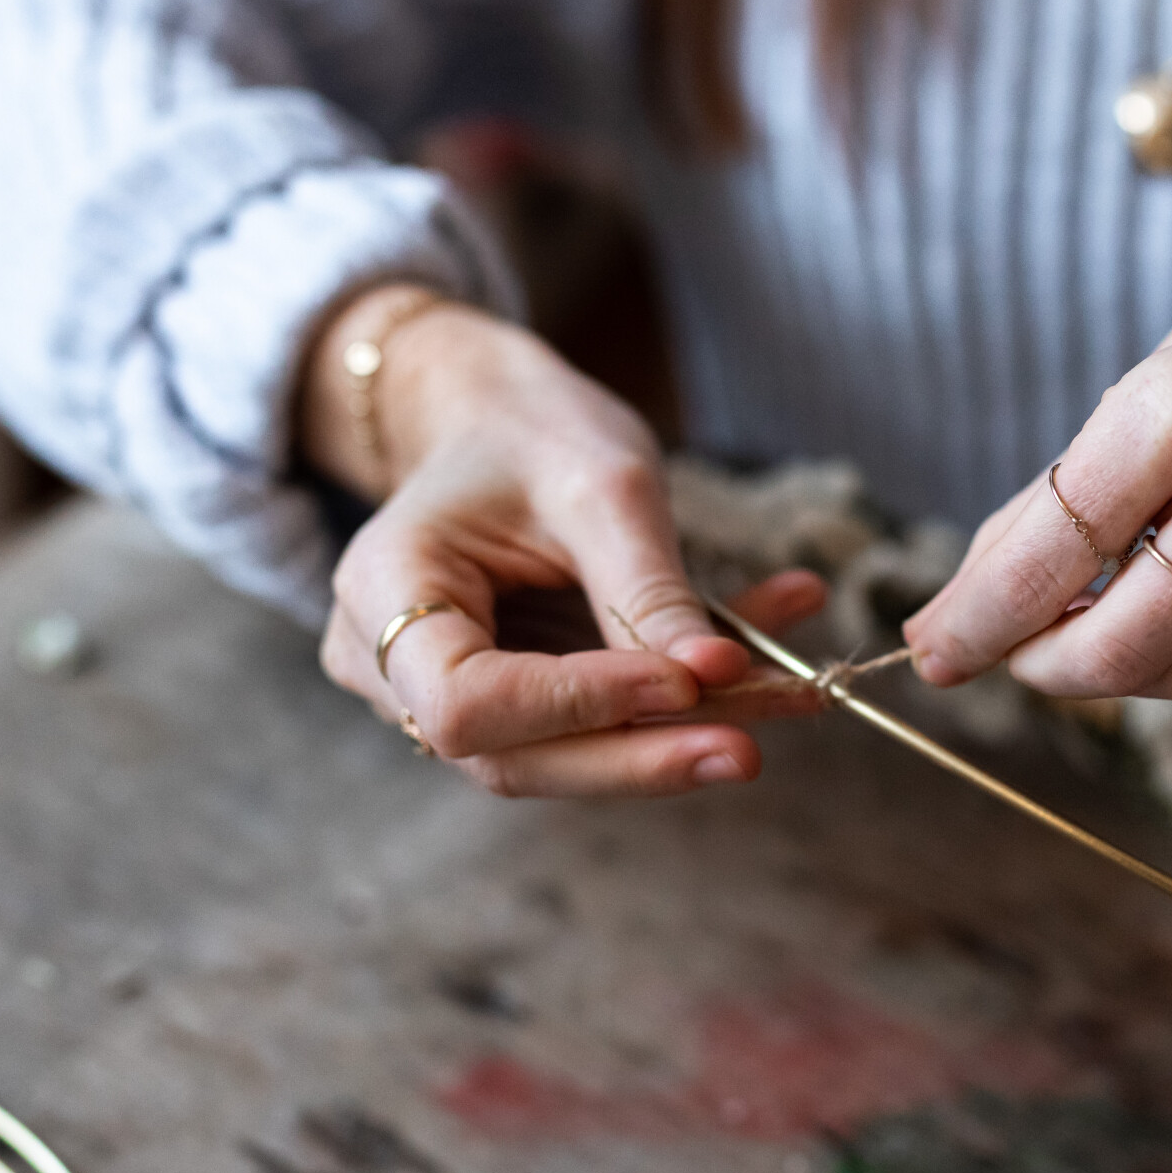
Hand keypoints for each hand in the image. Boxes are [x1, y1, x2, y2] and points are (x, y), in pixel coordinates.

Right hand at [304, 285, 826, 795]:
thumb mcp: (600, 482)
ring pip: (564, 754)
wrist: (496, 416)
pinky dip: (685, 703)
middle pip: (514, 756)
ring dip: (679, 736)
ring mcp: (443, 696)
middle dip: (641, 756)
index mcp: (381, 592)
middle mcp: (391, 667)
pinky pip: (595, 726)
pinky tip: (772, 659)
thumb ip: (646, 585)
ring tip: (790, 696)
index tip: (688, 681)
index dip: (580, 705)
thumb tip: (717, 678)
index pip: (468, 702)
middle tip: (749, 750)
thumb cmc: (532, 428)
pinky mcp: (512, 706)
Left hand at [904, 181, 1171, 701]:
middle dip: (1044, 667)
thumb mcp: (1167, 359)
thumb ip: (1082, 477)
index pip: (1051, 553)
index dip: (977, 619)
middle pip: (1122, 646)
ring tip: (1088, 627)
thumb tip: (984, 580)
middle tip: (1010, 652)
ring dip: (1121, 671)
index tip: (930, 651)